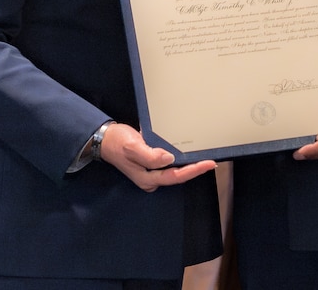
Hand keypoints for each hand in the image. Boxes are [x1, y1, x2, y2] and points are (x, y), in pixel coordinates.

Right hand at [99, 122, 216, 191]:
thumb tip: (170, 159)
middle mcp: (152, 178)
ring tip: (205, 156)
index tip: (209, 163)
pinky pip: (170, 162)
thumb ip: (149, 155)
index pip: (176, 176)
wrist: (105, 139)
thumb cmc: (117, 143)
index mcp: (148, 178)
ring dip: (189, 163)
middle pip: (178, 175)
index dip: (193, 170)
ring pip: (175, 169)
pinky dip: (180, 157)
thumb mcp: (132, 147)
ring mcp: (151, 172)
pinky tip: (189, 151)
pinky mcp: (151, 163)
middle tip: (212, 161)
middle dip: (195, 169)